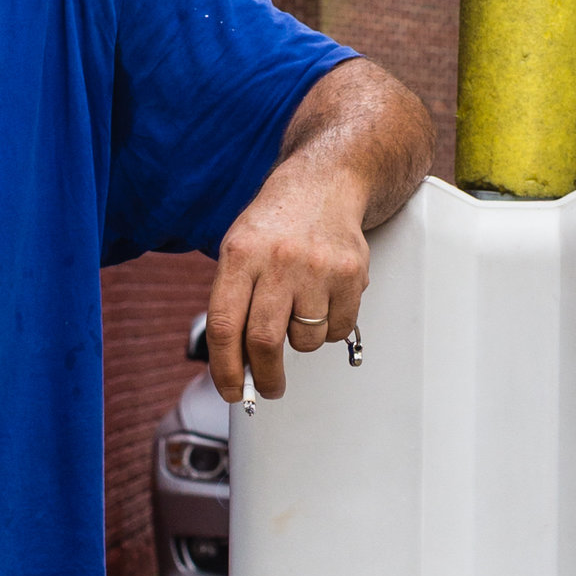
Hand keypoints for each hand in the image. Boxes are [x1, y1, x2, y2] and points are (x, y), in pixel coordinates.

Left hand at [206, 160, 371, 401]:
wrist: (324, 184)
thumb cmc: (276, 224)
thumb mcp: (238, 250)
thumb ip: (233, 302)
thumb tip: (235, 366)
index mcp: (240, 255)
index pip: (224, 326)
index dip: (225, 369)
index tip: (232, 391)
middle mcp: (278, 260)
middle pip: (265, 341)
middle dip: (265, 377)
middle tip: (268, 388)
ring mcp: (317, 267)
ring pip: (305, 339)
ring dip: (301, 341)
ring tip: (299, 312)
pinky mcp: (350, 274)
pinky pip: (338, 328)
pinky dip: (328, 329)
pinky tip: (323, 301)